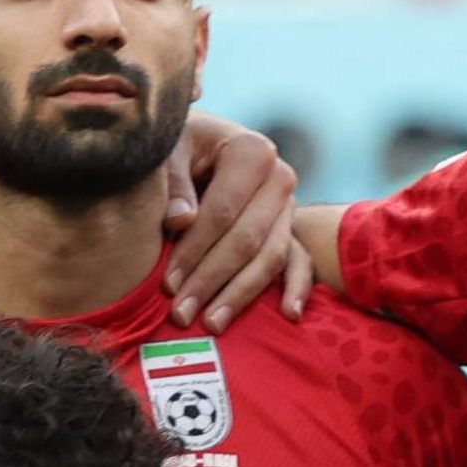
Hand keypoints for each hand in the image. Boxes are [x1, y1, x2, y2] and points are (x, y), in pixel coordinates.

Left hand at [158, 109, 310, 327]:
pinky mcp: (289, 227)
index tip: (167, 284)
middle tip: (180, 315)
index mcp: (252, 151)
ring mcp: (288, 206)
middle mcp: (279, 177)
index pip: (222, 211)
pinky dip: (298, 288)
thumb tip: (181, 220)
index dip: (194, 250)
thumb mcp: (167, 152)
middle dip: (212, 280)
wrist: (196, 142)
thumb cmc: (175, 146)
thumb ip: (173, 184)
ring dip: (241, 294)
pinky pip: (300, 260)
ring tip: (212, 325)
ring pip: (270, 256)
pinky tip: (289, 315)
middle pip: (247, 239)